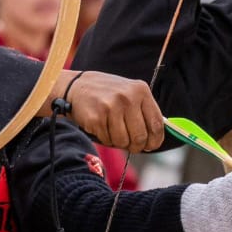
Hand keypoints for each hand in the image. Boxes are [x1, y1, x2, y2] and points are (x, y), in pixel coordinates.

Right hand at [45, 69, 163, 151]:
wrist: (75, 86)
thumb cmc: (106, 94)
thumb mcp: (129, 93)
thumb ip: (144, 111)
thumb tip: (156, 138)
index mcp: (140, 90)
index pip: (156, 125)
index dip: (155, 141)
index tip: (150, 146)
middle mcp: (127, 97)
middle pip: (140, 136)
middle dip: (136, 145)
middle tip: (130, 144)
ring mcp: (110, 107)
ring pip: (123, 141)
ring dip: (119, 142)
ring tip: (112, 131)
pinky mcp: (95, 118)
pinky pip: (107, 140)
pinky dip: (105, 138)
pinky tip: (100, 127)